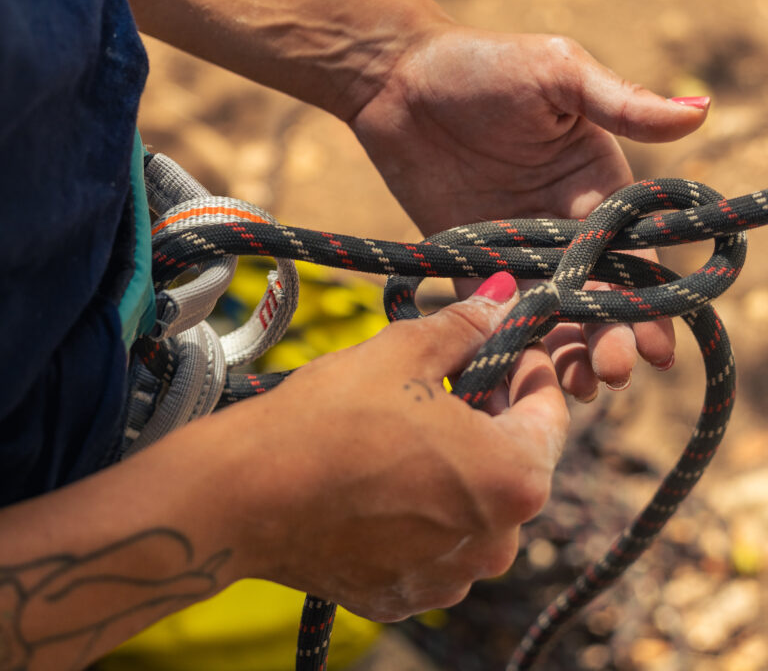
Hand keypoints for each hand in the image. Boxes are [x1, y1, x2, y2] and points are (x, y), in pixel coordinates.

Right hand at [230, 277, 567, 618]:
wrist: (248, 494)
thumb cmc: (332, 417)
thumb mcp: (405, 352)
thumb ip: (466, 326)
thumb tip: (504, 297)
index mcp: (514, 478)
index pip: (550, 412)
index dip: (528, 368)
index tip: (501, 343)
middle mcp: (497, 543)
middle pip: (515, 462)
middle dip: (492, 415)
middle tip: (452, 375)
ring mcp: (451, 578)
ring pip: (474, 506)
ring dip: (457, 465)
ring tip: (410, 426)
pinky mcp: (406, 597)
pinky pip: (435, 544)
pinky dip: (422, 509)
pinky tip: (382, 475)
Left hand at [350, 27, 709, 397]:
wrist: (395, 77)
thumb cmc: (482, 64)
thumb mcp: (558, 74)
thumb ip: (622, 104)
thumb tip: (703, 111)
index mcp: (599, 188)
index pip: (634, 257)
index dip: (649, 302)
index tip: (660, 345)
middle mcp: (567, 227)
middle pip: (599, 299)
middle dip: (613, 340)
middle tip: (612, 372)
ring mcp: (519, 252)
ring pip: (553, 318)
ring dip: (568, 356)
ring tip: (576, 389)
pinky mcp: (471, 265)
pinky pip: (495, 317)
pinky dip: (509, 349)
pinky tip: (517, 383)